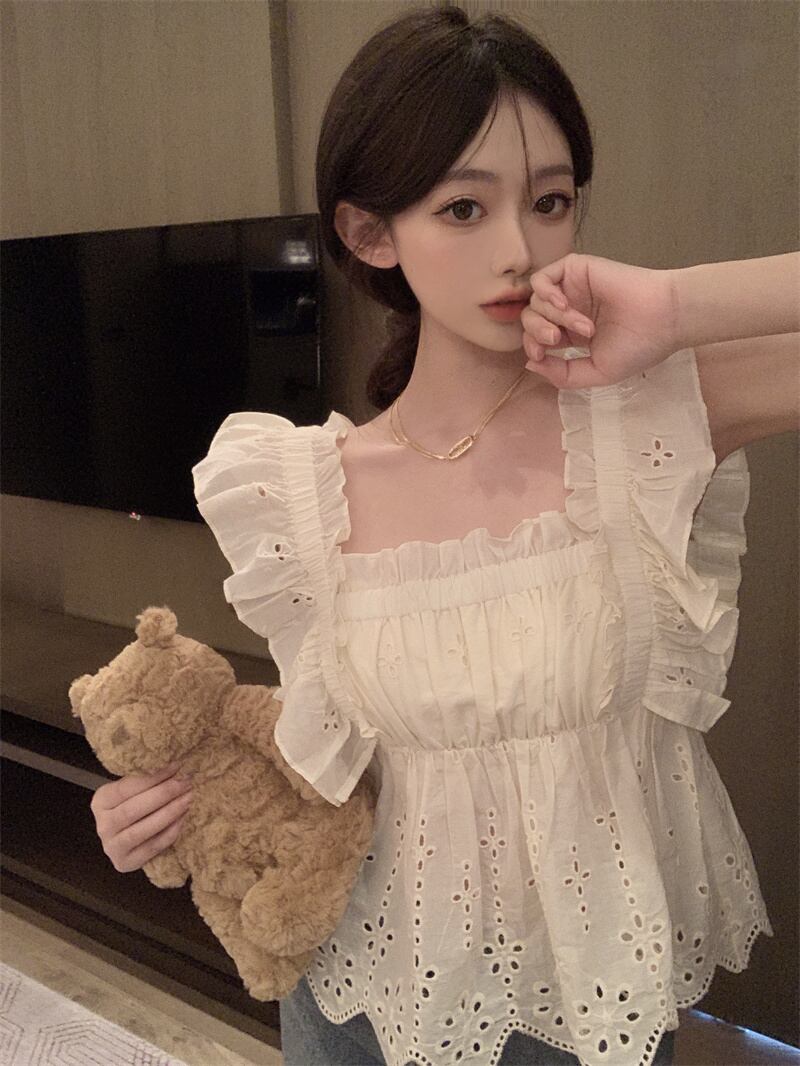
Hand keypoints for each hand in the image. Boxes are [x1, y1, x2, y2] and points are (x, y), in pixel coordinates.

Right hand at [90, 762, 193, 871]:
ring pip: (141, 830)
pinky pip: (152, 847)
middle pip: (133, 809)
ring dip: (169, 813)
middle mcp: (103, 825)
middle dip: (163, 794)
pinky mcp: (126, 863)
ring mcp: (112, 847)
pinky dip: (170, 832)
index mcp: (101, 801)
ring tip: (188, 799)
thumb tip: (175, 768)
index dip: (153, 777)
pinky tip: (183, 818)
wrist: (124, 839)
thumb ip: (145, 781)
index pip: (127, 787)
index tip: (176, 767)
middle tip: (186, 783)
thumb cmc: (132, 806)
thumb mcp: (132, 792)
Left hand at [520, 252, 679, 388]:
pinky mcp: (576, 269)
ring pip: (536, 302)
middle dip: (536, 333)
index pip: (536, 339)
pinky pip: (541, 279)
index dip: (533, 348)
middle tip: (558, 339)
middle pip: (530, 319)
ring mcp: (572, 289)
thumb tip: (530, 365)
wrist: (663, 318)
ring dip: (553, 317)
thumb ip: (562, 375)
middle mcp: (570, 309)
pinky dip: (545, 293)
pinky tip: (564, 304)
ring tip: (583, 327)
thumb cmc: (637, 347)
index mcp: (573, 333)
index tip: (543, 356)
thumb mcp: (596, 372)